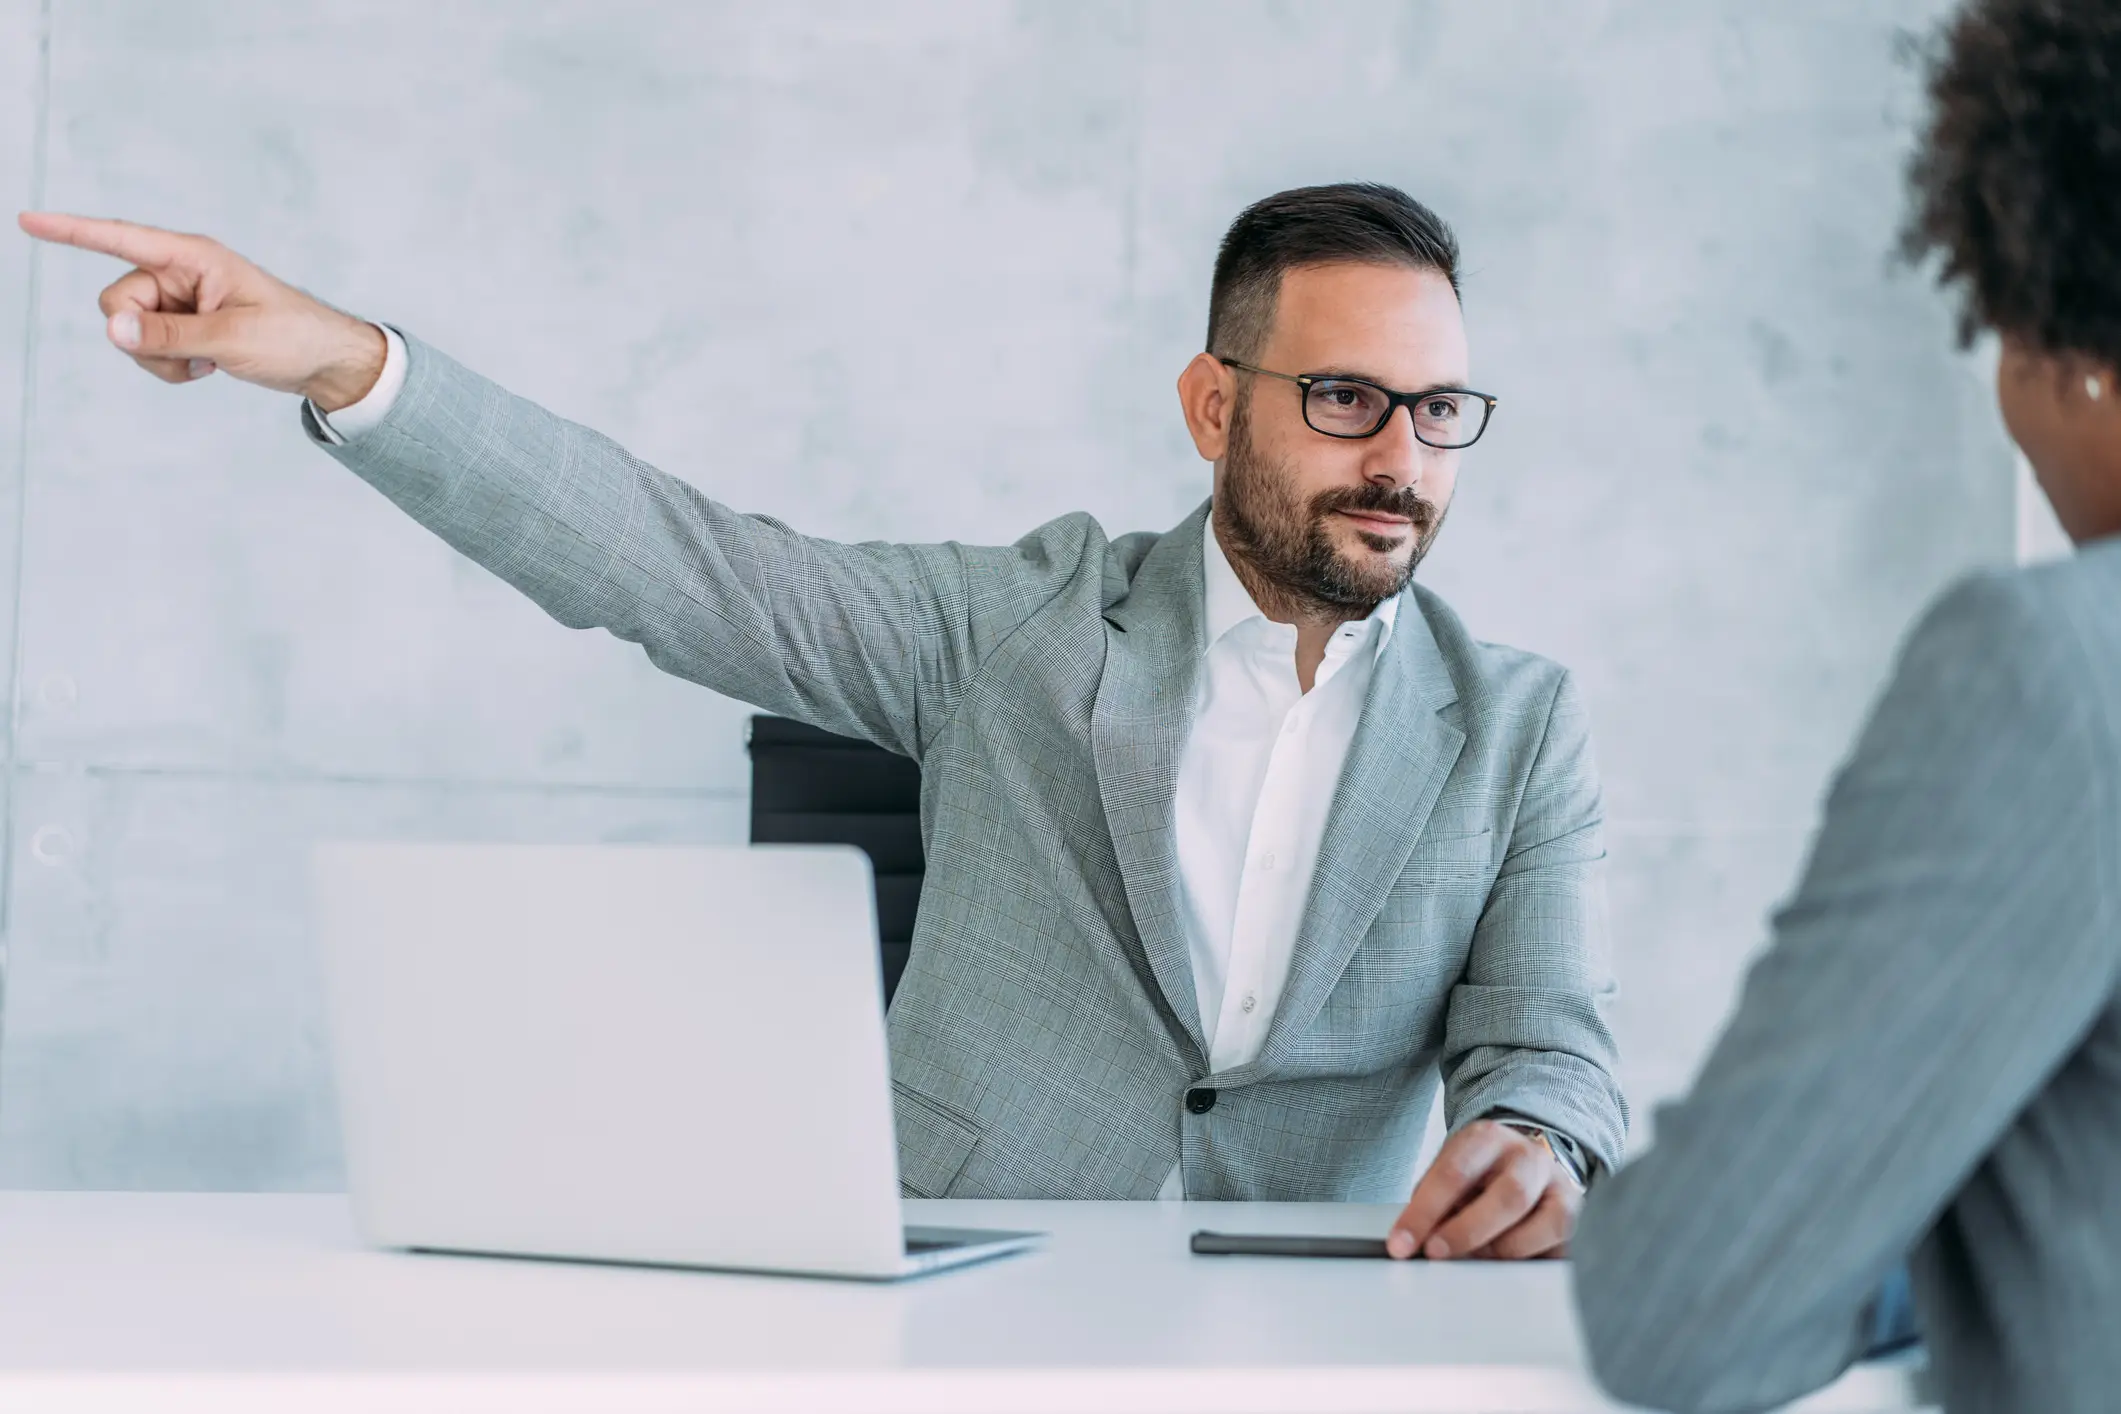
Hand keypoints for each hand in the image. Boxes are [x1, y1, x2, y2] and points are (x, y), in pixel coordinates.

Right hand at [17, 211, 385, 410]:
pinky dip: (170, 367)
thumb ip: (170, 335)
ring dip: (159, 358)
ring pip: (128, 332)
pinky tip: (208, 367)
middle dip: (142, 337)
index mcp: (193, 257)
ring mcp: (179, 302)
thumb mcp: (232, 338)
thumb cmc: (292, 337)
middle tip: (194, 354)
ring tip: (207, 362)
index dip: (72, 231)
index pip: (120, 238)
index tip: (27, 221)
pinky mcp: (183, 327)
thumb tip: (114, 329)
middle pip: (117, 303)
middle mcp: (179, 274)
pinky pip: (148, 350)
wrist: (325, 363)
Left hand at [1387, 1119, 1580, 1260]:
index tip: (1402, 1244)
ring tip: (1474, 1260)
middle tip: (1437, 1254)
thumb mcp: (1451, 1175)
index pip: (1453, 1173)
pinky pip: (1561, 1242)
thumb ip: (1434, 1205)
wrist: (1526, 1161)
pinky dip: (1531, 1257)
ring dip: (1502, 1249)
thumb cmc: (1481, 1175)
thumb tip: (1412, 1243)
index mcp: (1487, 1139)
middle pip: (1507, 1196)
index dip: (1424, 1212)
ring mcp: (1558, 1184)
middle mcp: (1528, 1157)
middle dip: (1468, 1231)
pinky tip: (1507, 1263)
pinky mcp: (1578, 1214)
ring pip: (1545, 1223)